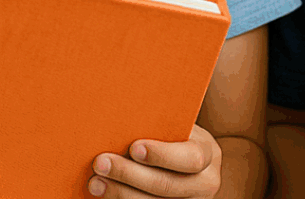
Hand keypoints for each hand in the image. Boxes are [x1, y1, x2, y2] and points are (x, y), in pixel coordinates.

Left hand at [86, 123, 221, 197]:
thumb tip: (126, 114)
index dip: (162, 155)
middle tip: (101, 162)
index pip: (190, 158)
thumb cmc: (175, 136)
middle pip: (167, 186)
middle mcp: (205, 185)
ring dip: (120, 194)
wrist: (187, 164)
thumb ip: (162, 126)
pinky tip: (105, 195)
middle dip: (130, 175)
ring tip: (95, 182)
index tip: (133, 147)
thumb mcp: (179, 127)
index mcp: (209, 155)